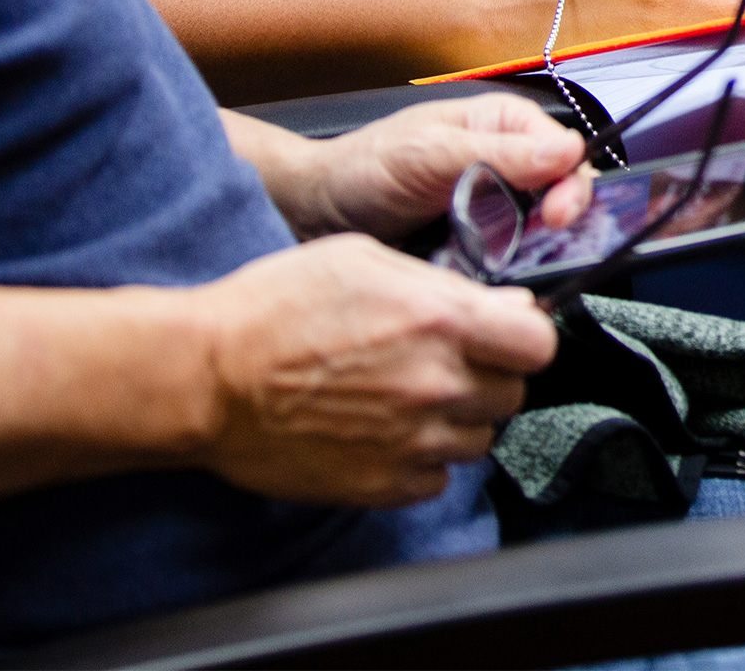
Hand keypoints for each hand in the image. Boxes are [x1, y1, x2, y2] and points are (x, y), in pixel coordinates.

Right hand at [191, 235, 557, 507]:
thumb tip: (502, 303)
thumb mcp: (364, 260)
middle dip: (490, 375)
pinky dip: (422, 460)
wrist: (207, 377)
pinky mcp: (382, 485)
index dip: (523, 336)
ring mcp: (412, 441)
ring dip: (457, 419)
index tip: (504, 333)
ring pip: (479, 439)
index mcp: (440, 321)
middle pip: (512, 393)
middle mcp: (437, 385)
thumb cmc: (274, 307)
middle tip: (447, 362)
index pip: (538, 342)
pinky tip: (386, 432)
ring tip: (406, 396)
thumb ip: (443, 284)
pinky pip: (437, 478)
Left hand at [280, 93, 591, 242]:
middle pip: (564, 194)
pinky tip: (499, 282)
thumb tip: (565, 153)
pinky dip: (511, 272)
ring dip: (538, 251)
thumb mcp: (428, 153)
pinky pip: (513, 260)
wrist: (316, 213)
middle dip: (562, 221)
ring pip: (545, 231)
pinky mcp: (482, 246)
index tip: (556, 216)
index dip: (569, 185)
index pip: (566, 154)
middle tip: (544, 243)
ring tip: (520, 267)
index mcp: (506, 126)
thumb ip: (495, 154)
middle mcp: (510, 164)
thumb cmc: (364, 167)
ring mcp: (497, 208)